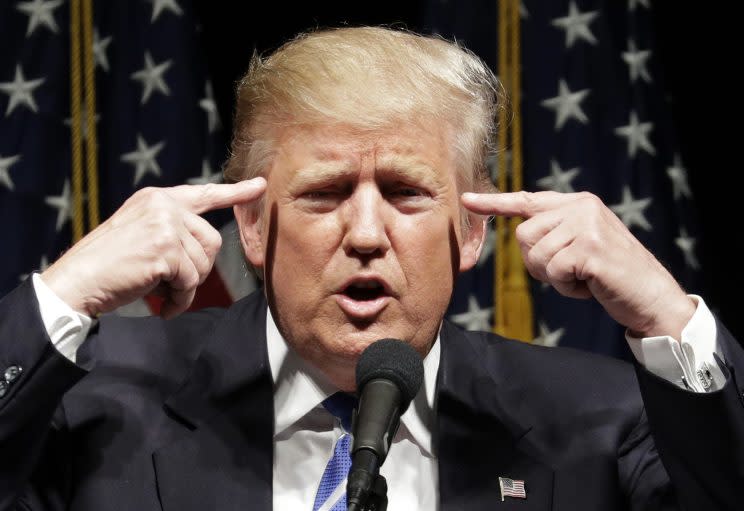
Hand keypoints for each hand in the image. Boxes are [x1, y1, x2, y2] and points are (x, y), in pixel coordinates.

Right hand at [41, 178, 265, 318]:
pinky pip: (191, 281)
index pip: (203, 194)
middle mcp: (164, 205)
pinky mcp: (165, 248)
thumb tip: (206, 248)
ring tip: (159, 291)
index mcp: (157, 199)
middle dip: (197, 270)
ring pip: (203, 264)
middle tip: (170, 284)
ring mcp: (165, 224)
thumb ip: (172, 230)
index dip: (234, 193)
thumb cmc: (109, 266)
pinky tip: (161, 304)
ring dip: (186, 287)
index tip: (259, 186)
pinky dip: (179, 300)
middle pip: (212, 241)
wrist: (77, 281)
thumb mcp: (141, 234)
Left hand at [462, 191, 695, 338]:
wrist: (652, 297)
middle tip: (569, 272)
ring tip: (584, 277)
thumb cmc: (611, 276)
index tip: (467, 199)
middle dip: (538, 263)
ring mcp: (587, 225)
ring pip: (535, 255)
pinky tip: (590, 285)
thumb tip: (521, 230)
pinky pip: (552, 271)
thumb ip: (556, 232)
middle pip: (524, 235)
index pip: (528, 200)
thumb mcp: (582, 245)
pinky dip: (567, 287)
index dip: (495, 203)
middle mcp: (582, 206)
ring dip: (554, 277)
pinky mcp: (589, 247)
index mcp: (578, 203)